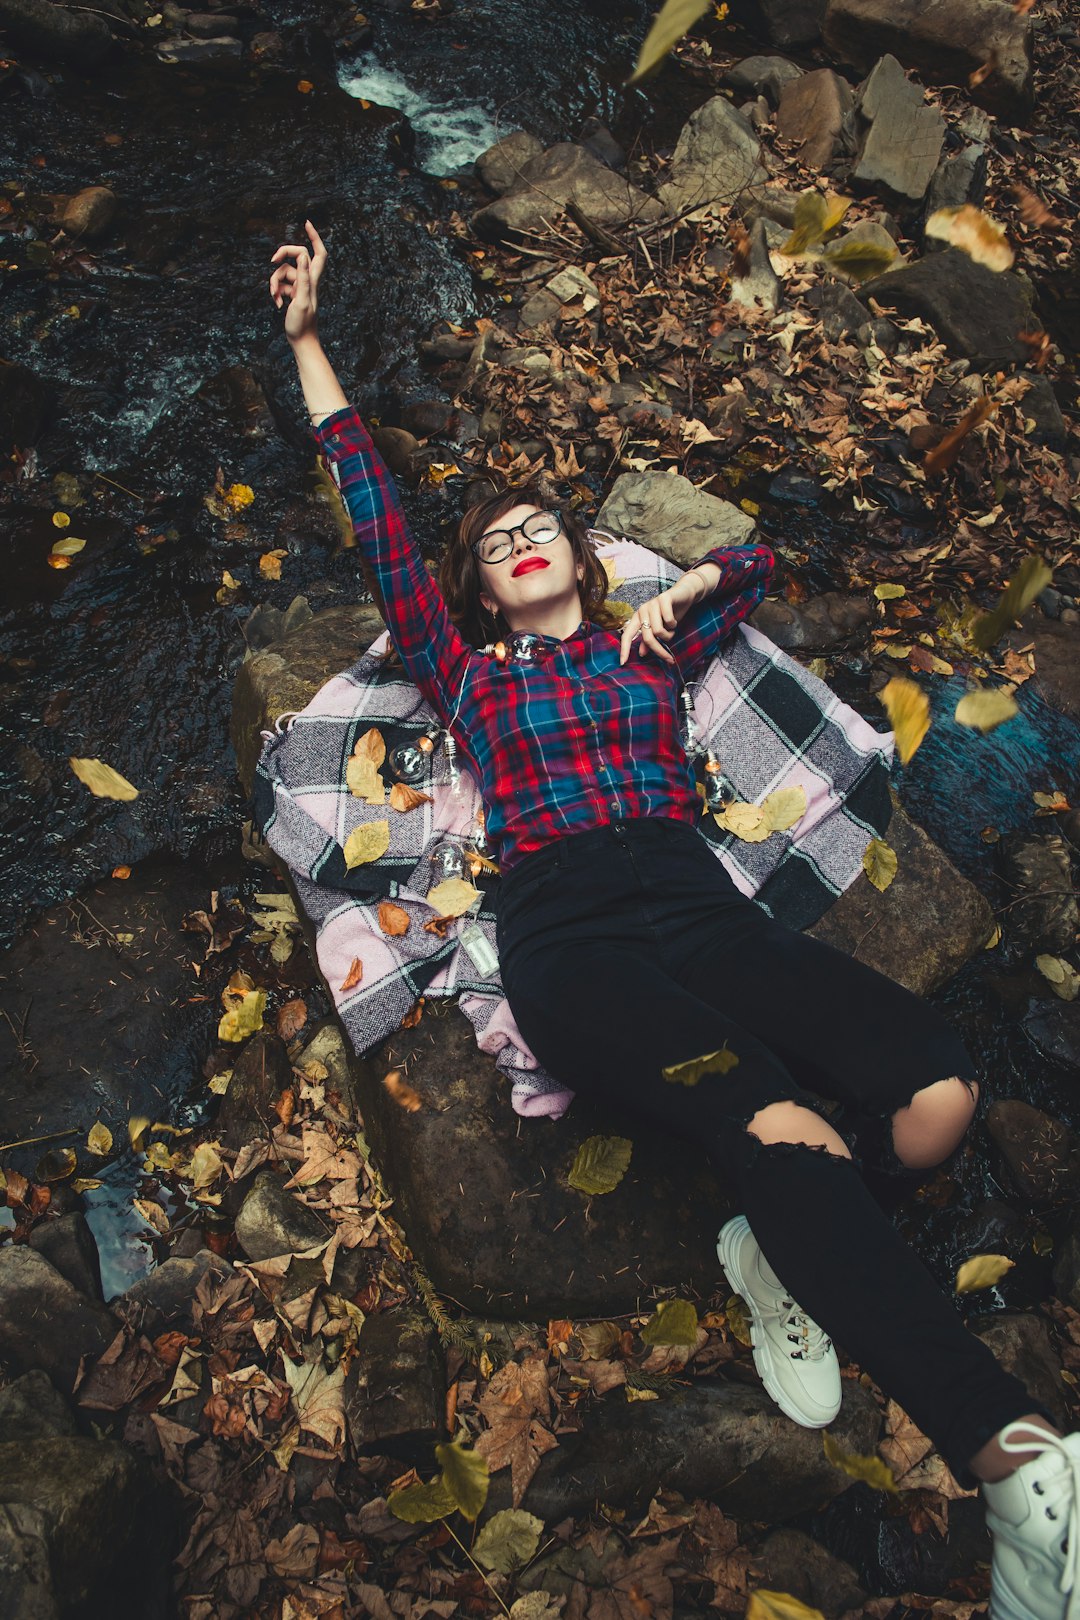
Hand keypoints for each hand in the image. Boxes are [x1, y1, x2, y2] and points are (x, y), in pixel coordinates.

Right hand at [269, 220, 326, 343]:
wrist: (301, 341)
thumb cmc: (302, 324)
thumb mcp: (301, 300)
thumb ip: (302, 278)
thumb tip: (302, 255)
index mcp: (312, 279)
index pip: (318, 252)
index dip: (314, 237)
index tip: (306, 223)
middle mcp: (307, 280)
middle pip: (296, 256)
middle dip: (283, 255)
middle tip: (272, 259)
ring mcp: (299, 287)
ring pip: (283, 272)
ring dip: (275, 283)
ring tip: (276, 298)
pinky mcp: (292, 294)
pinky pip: (280, 285)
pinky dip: (276, 292)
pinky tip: (278, 305)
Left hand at [619, 570, 705, 665]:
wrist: (684, 594)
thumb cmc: (671, 613)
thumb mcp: (659, 628)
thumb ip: (649, 640)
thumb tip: (641, 653)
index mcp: (638, 618)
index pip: (627, 635)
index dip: (624, 649)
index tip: (623, 663)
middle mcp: (642, 610)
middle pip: (647, 637)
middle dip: (659, 650)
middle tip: (669, 659)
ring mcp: (652, 604)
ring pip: (659, 631)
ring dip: (669, 634)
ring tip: (672, 629)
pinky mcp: (664, 598)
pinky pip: (668, 620)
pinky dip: (674, 624)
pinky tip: (675, 620)